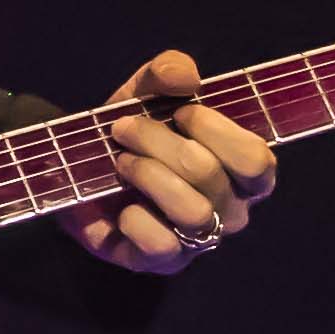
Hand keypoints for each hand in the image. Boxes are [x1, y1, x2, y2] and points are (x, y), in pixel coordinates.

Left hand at [72, 49, 278, 273]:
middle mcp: (230, 210)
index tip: (180, 111)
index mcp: (242, 171)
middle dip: (158, 141)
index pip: (257, 160)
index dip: (216, 130)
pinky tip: (121, 205)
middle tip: (124, 128)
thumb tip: (184, 76)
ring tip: (121, 162)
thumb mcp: (146, 91)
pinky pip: (163, 245)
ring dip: (147, 175)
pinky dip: (136, 219)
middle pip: (210, 175)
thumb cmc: (132, 133)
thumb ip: (168, 71)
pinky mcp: (163, 262)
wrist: (78, 169)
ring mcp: (199, 240)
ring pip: (192, 211)